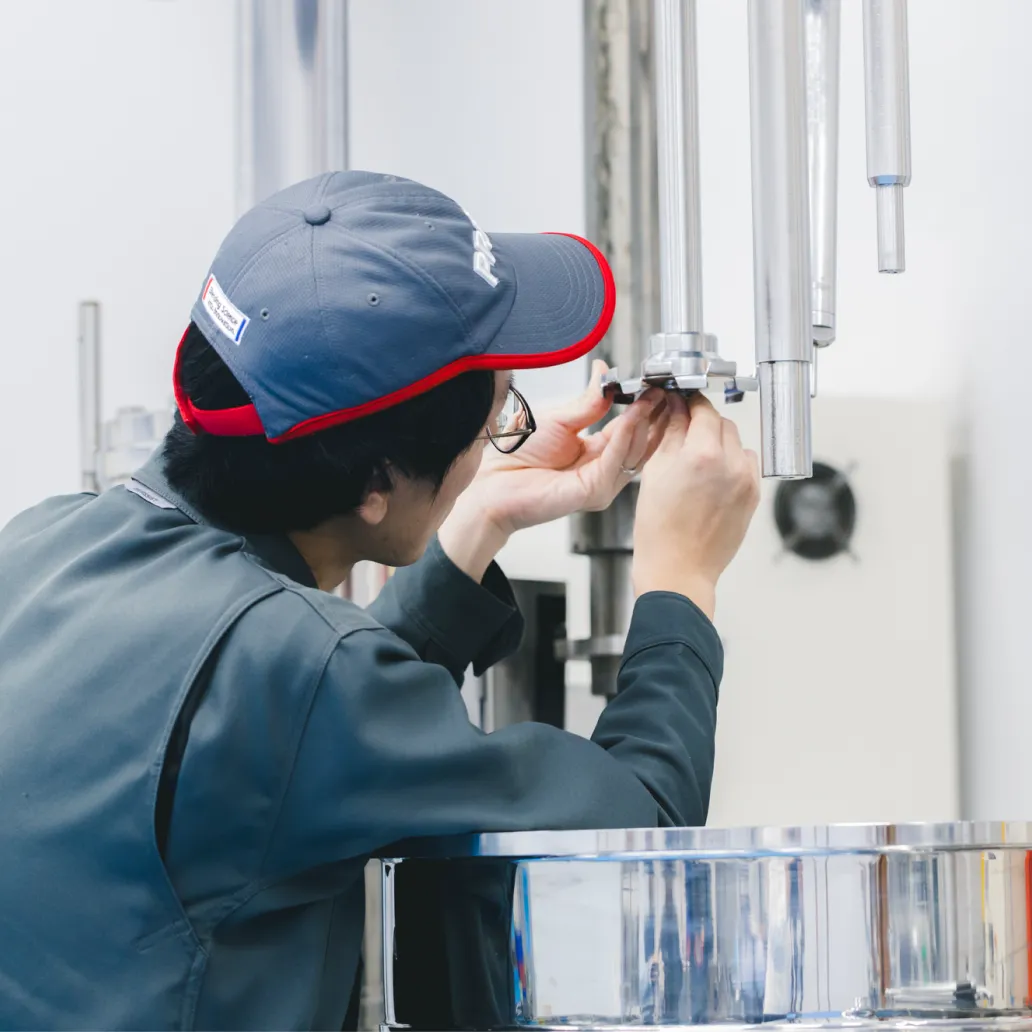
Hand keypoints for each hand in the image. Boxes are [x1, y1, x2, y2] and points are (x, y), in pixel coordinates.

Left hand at [439, 362, 665, 579]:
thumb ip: (589, 402)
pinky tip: (632, 416)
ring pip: (634, 451)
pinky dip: (626, 437)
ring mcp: (601, 482)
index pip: (630, 429)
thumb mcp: (560, 419)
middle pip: (640, 442)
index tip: (655, 386)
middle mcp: (601, 468)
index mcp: (594, 451)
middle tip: (665, 389)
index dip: (644, 407)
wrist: (493, 482)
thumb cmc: (517, 455)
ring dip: (644, 421)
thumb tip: (604, 373)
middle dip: (653, 414)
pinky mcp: (595, 492)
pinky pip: (616, 461)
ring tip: (651, 396)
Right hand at [632, 392, 760, 619]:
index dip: (689, 402)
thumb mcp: (655, 473)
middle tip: (683, 435)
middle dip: (703, 424)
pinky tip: (710, 480)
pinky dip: (731, 464)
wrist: (678, 570)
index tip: (681, 403)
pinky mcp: (753, 496)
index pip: (703, 409)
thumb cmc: (660, 531)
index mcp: (703, 454)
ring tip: (697, 464)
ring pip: (736, 442)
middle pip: (722, 423)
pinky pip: (745, 465)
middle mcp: (731, 464)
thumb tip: (677, 409)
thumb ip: (671, 433)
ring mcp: (747, 480)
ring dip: (718, 443)